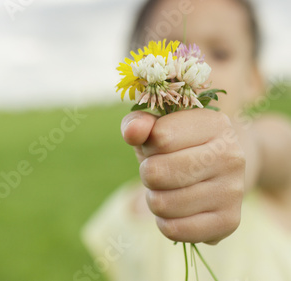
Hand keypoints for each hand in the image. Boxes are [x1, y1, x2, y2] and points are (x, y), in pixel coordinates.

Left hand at [121, 109, 244, 243]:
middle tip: (160, 172)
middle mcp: (231, 156)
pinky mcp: (228, 221)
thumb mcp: (156, 127)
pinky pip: (174, 229)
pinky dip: (165, 222)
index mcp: (214, 124)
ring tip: (169, 189)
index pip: (160, 137)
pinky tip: (177, 209)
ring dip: (155, 198)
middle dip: (148, 174)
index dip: (149, 145)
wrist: (220, 172)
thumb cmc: (178, 146)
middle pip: (156, 173)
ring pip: (162, 204)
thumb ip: (137, 123)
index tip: (160, 146)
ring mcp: (233, 190)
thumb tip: (132, 131)